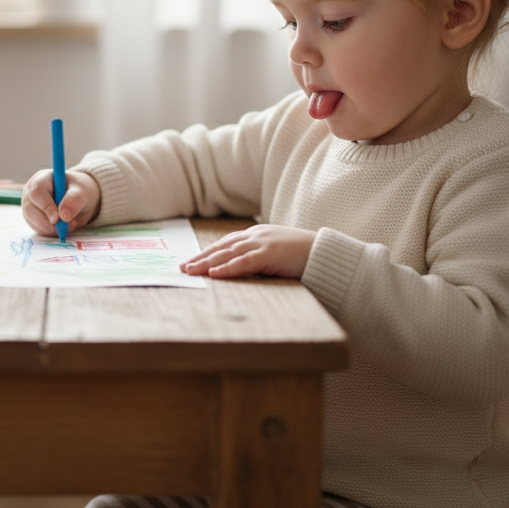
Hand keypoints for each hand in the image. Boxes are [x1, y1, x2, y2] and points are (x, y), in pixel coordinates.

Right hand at [22, 169, 101, 237]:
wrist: (80, 200)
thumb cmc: (79, 191)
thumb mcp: (82, 192)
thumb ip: (74, 200)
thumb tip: (63, 216)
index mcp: (41, 179)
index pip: (37, 192)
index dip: (45, 206)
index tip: (57, 219)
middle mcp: (31, 193)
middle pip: (30, 209)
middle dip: (47, 222)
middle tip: (66, 227)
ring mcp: (30, 207)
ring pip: (33, 222)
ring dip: (51, 228)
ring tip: (70, 225)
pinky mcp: (33, 220)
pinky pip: (38, 230)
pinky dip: (51, 232)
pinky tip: (64, 227)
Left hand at [181, 224, 315, 278]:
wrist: (325, 252)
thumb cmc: (303, 255)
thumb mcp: (276, 254)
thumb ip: (259, 257)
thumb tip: (241, 268)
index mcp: (257, 234)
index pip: (226, 243)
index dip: (207, 252)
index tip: (192, 261)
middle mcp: (256, 235)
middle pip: (221, 247)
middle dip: (200, 257)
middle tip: (183, 267)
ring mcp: (262, 243)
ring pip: (228, 253)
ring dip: (207, 263)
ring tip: (191, 271)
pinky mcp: (270, 254)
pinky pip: (244, 262)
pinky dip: (227, 268)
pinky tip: (214, 274)